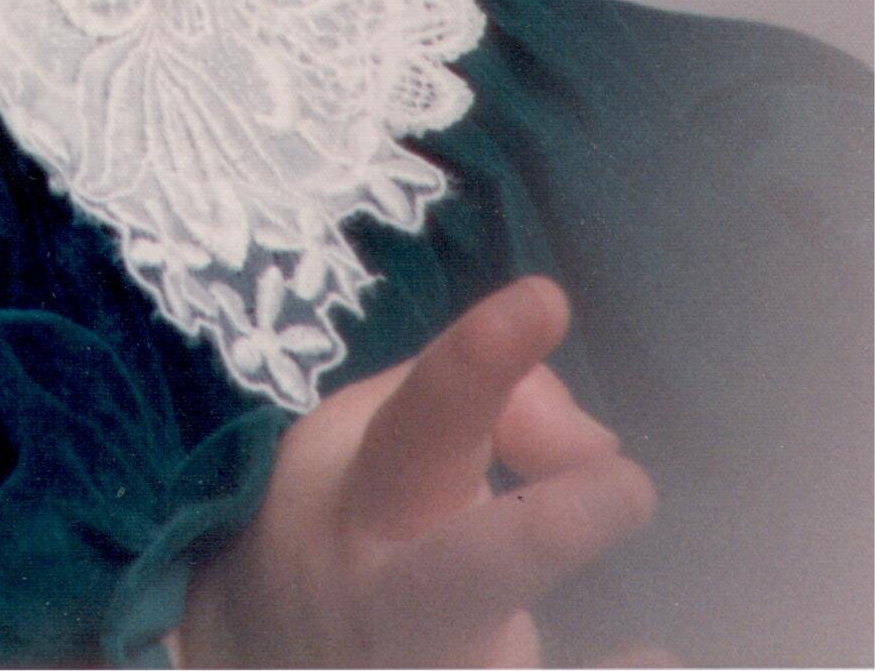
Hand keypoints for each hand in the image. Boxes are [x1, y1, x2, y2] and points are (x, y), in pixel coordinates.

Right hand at [178, 278, 661, 666]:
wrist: (272, 658)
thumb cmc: (353, 524)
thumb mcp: (378, 437)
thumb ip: (486, 402)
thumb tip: (599, 445)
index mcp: (367, 502)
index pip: (424, 421)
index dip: (479, 364)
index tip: (545, 300)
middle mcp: (397, 600)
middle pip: (466, 573)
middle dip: (545, 532)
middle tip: (629, 485)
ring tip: (661, 660)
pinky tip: (658, 660)